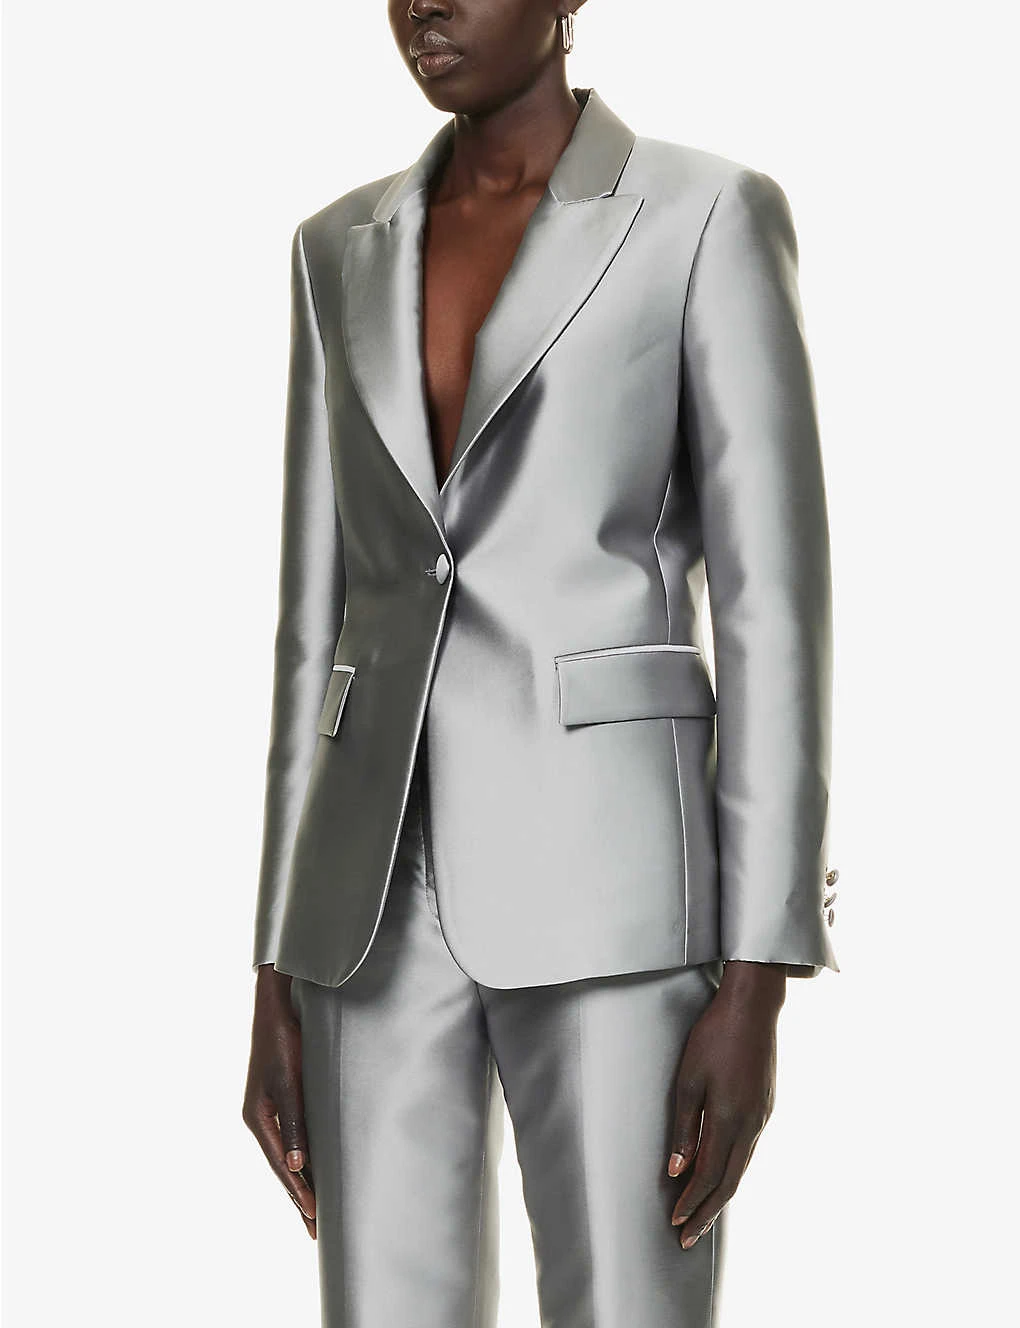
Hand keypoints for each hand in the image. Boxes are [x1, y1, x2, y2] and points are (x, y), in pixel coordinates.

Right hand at [242, 963, 316, 1238]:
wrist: (276, 1008)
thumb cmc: (283, 1041)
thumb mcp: (289, 1080)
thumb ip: (293, 1120)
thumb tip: (297, 1163)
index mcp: (258, 1118)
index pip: (282, 1165)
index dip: (298, 1192)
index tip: (314, 1217)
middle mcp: (261, 1119)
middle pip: (282, 1166)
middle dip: (298, 1198)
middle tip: (314, 1230)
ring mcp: (269, 1111)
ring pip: (287, 1155)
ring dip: (300, 1182)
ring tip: (313, 1211)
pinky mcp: (280, 1100)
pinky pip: (290, 1139)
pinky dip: (301, 1160)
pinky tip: (310, 1170)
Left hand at [667, 960, 785, 1247]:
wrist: (753, 1008)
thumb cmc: (714, 1037)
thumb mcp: (688, 1079)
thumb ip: (684, 1126)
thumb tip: (676, 1169)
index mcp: (728, 1119)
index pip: (709, 1175)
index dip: (691, 1202)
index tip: (675, 1223)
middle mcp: (750, 1125)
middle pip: (728, 1181)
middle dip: (707, 1212)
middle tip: (688, 1237)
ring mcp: (761, 1117)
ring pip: (741, 1168)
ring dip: (720, 1194)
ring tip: (703, 1214)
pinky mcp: (765, 1107)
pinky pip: (748, 1150)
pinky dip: (732, 1171)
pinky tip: (722, 1174)